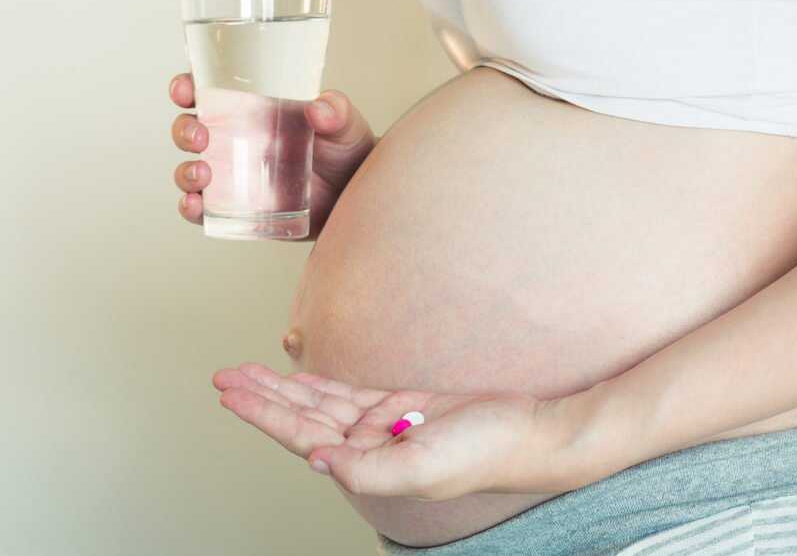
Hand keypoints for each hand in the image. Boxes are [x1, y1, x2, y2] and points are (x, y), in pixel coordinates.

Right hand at [168, 74, 376, 238]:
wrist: (359, 198)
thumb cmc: (347, 151)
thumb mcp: (346, 125)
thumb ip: (337, 112)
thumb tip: (319, 108)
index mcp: (252, 109)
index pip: (209, 91)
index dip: (186, 87)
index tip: (185, 90)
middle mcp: (235, 141)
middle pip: (190, 129)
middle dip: (184, 130)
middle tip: (201, 136)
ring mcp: (233, 177)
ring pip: (190, 170)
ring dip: (185, 171)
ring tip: (203, 174)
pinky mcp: (238, 210)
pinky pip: (204, 210)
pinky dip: (192, 208)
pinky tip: (196, 205)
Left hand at [212, 363, 567, 499]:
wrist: (527, 432)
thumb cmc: (483, 454)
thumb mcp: (422, 467)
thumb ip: (366, 468)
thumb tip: (315, 459)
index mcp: (367, 466)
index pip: (301, 436)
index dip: (263, 414)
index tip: (231, 394)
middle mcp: (368, 448)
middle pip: (301, 418)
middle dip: (262, 398)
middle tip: (225, 377)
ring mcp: (383, 426)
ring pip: (321, 404)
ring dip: (285, 388)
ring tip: (249, 373)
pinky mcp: (401, 406)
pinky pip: (349, 394)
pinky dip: (321, 385)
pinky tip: (298, 378)